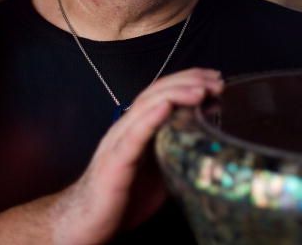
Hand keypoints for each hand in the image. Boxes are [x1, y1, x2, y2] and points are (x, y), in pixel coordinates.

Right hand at [49, 67, 222, 244]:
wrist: (86, 223)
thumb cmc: (122, 199)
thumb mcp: (159, 171)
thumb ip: (176, 151)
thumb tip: (208, 137)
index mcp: (138, 128)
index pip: (163, 94)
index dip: (187, 81)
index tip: (214, 78)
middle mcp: (127, 127)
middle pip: (156, 93)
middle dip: (187, 82)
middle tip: (216, 80)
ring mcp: (118, 141)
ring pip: (146, 107)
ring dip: (175, 95)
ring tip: (199, 90)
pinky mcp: (114, 161)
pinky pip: (133, 136)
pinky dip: (150, 118)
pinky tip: (165, 107)